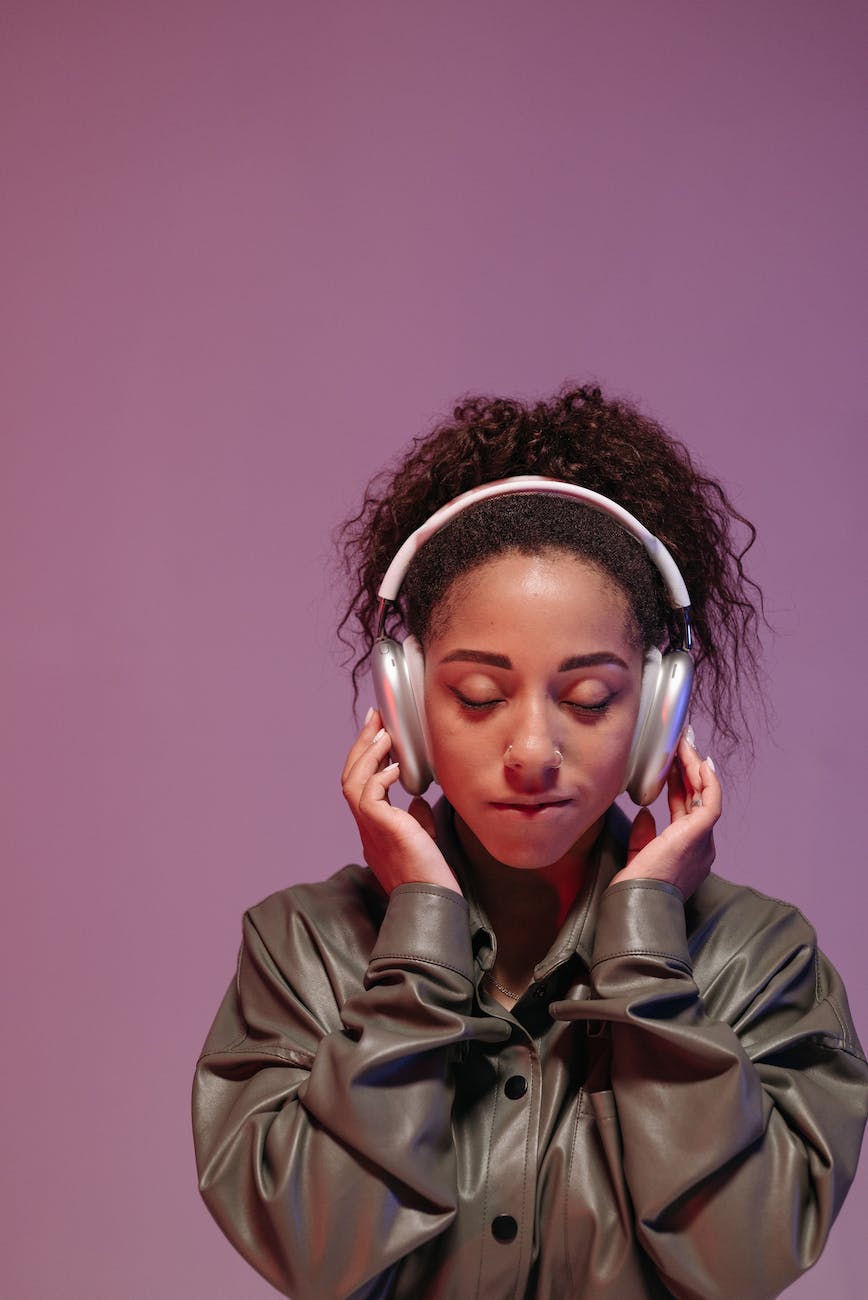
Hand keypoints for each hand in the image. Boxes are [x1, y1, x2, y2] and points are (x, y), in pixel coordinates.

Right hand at [341, 708, 461, 896]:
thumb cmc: (431, 876)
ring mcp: (369, 828)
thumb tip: (416, 797)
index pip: (361, 786)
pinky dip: (380, 776)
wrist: (432, 902)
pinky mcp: (381, 829)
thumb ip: (416, 819)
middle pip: (350, 777)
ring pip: (352, 782)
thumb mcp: (421, 840)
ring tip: (384, 733)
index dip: (367, 759)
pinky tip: (396, 766)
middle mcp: (365, 827)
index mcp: (373, 829)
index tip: (379, 735)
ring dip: (368, 753)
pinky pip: (368, 794)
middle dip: (362, 744)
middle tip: (376, 718)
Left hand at [609, 731, 720, 900]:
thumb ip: (644, 835)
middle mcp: (702, 844)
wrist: (640, 903)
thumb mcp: (640, 856)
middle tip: (682, 743)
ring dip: (695, 766)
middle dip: (690, 768)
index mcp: (688, 851)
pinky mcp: (701, 833)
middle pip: (698, 797)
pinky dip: (707, 779)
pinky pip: (710, 799)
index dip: (680, 785)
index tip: (671, 763)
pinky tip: (700, 760)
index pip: (686, 809)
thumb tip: (646, 812)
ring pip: (705, 794)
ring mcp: (704, 839)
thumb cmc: (637, 888)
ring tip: (685, 743)